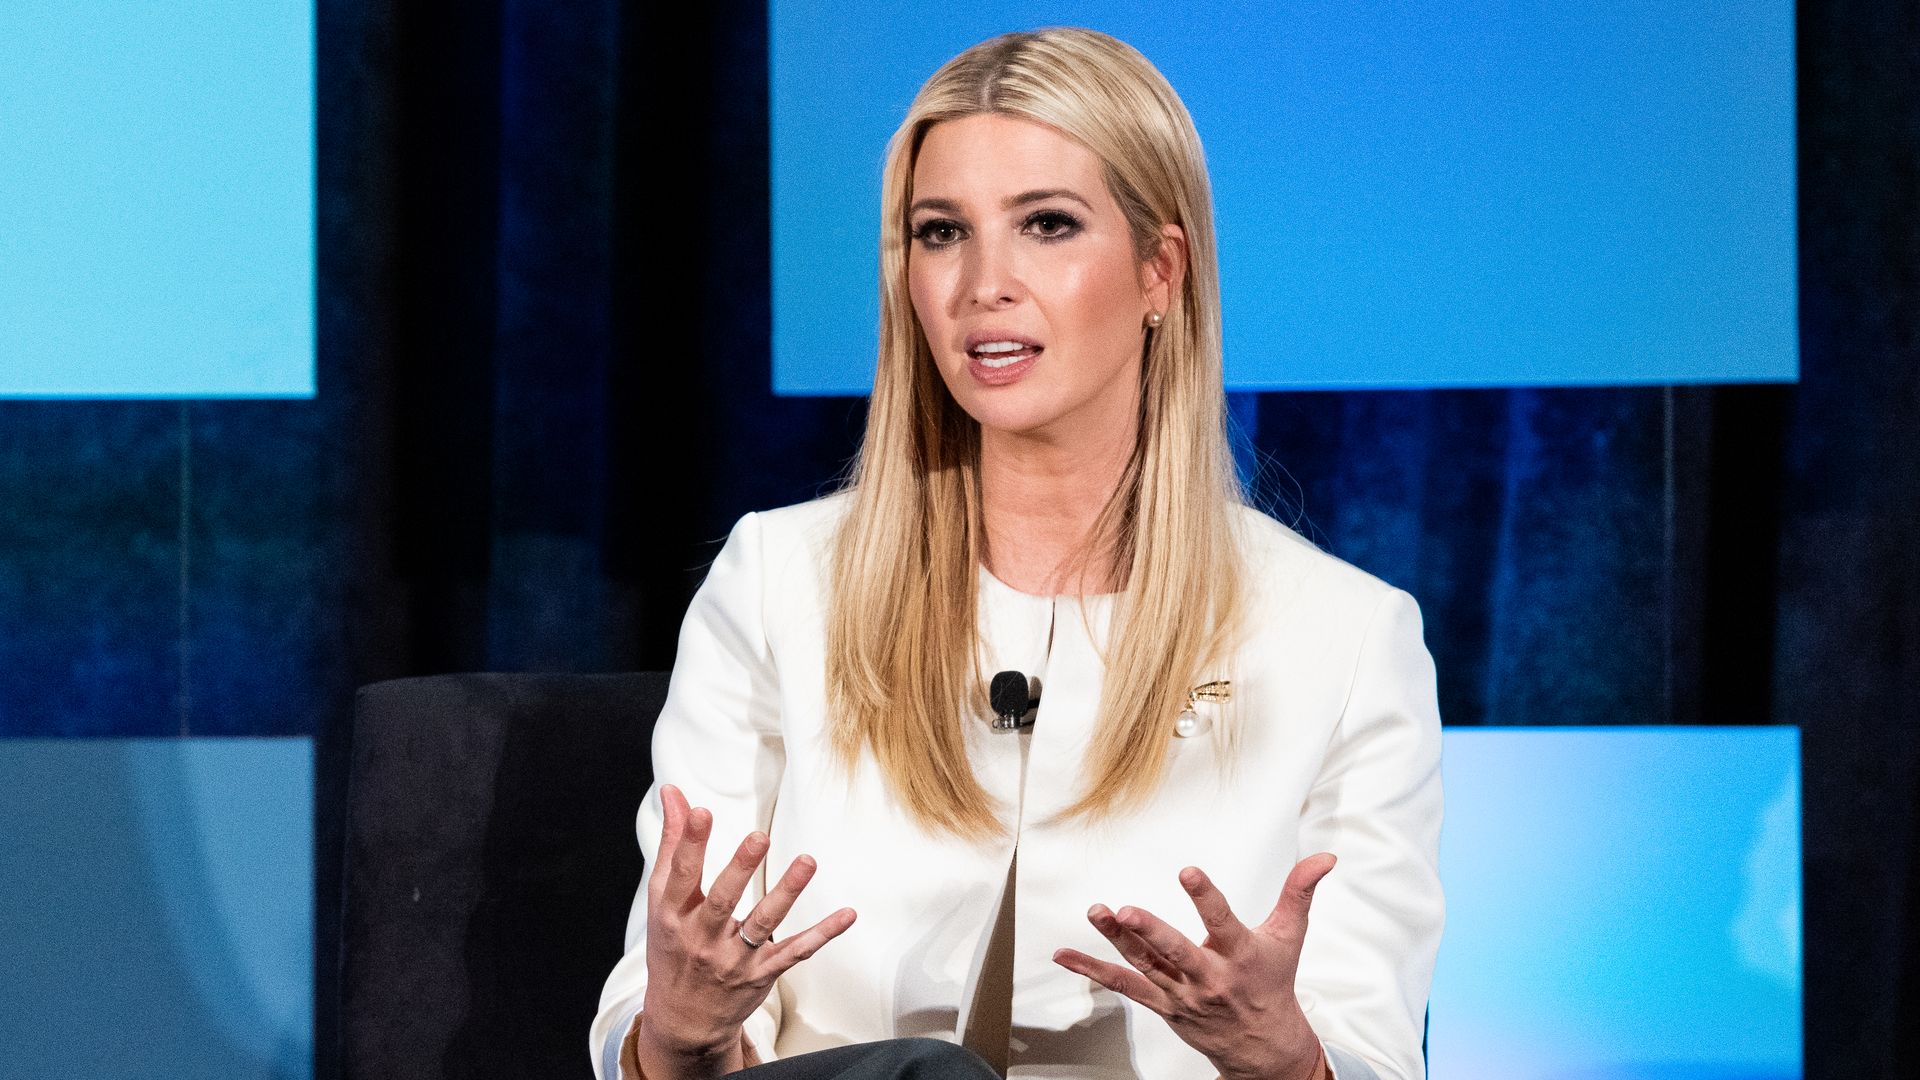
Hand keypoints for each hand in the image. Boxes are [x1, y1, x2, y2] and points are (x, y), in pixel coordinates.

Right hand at [637, 784, 856, 1069]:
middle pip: (722, 900)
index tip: (701, 812)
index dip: (690, 843)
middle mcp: (701, 938)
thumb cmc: (673, 947)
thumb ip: (673, 845)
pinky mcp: (761, 973)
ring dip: (786, 892)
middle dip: (740, 869)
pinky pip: (795, 952)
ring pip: (762, 923)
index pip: (681, 876)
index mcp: (672, 915)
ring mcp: (733, 959)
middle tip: (760, 836)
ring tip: (807, 862)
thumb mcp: (663, 900)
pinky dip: (822, 934)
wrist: (683, 1020)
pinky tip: (847, 914)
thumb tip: (673, 792)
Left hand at [1052, 854, 1335, 1079]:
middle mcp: (1209, 977)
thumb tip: (1323, 858)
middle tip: (1126, 911)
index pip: (1223, 922)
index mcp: (1241, 956)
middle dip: (1151, 932)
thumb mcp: (1289, 937)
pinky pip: (1122, 986)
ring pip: (1144, 964)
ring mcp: (1181, 993)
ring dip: (1116, 940)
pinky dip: (1091, 971)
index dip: (1206, 897)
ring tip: (1096, 912)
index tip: (1187, 871)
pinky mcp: (1161, 1004)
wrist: (1262, 1047)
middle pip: (1176, 951)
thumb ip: (1300, 893)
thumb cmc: (1272, 984)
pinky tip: (1066, 954)